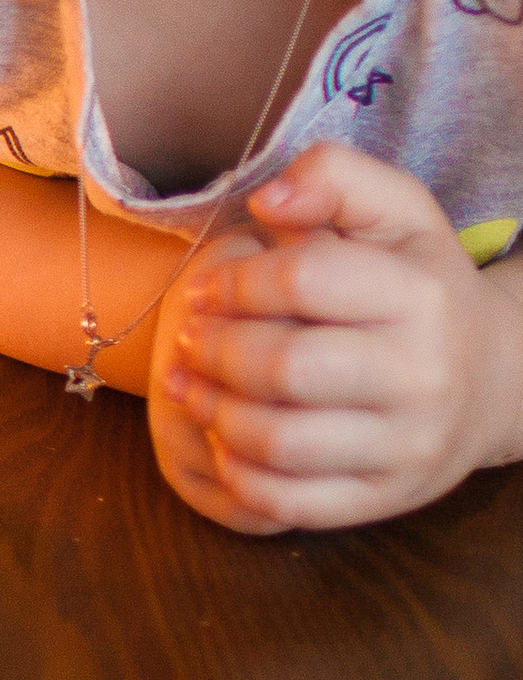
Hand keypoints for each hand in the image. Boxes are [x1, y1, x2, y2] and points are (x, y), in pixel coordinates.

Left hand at [149, 142, 522, 529]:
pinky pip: (289, 501)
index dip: (235, 281)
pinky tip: (219, 441)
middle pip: (285, 366)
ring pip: (279, 440)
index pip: (305, 280)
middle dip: (215, 350)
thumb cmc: (421, 286)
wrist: (496, 378)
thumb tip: (267, 198)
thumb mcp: (398, 212)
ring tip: (187, 386)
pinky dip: (238, 474)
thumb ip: (336, 177)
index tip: (203, 288)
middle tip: (188, 339)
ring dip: (213, 411)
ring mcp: (406, 445)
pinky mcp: (384, 499)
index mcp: (422, 296)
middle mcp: (423, 375)